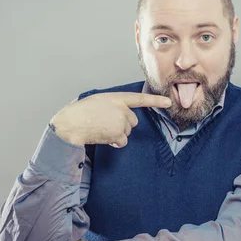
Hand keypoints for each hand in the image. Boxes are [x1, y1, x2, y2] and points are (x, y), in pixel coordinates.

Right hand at [50, 92, 171, 146]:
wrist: (71, 123)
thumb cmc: (81, 112)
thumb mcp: (99, 101)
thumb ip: (113, 105)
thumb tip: (122, 118)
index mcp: (117, 98)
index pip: (140, 99)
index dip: (156, 100)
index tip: (169, 102)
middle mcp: (122, 108)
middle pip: (133, 121)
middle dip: (123, 124)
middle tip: (105, 123)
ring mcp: (121, 121)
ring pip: (127, 132)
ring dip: (117, 133)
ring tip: (101, 129)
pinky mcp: (119, 133)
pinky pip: (122, 141)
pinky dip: (115, 142)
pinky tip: (103, 136)